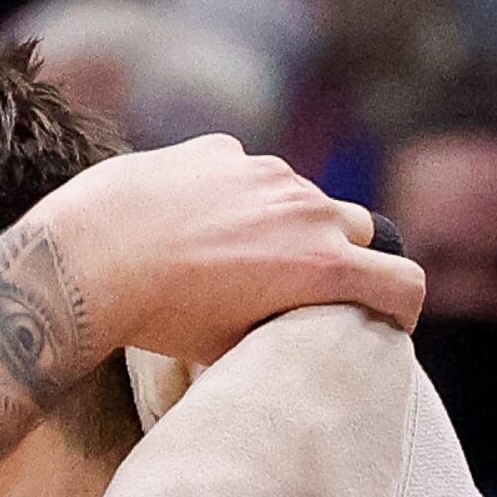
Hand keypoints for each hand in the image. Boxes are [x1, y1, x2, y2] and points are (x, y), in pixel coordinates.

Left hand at [31, 136, 425, 362]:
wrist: (92, 256)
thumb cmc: (162, 317)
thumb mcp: (230, 345)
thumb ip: (280, 326)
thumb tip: (288, 332)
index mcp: (323, 266)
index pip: (404, 282)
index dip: (403, 309)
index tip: (389, 322)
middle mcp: (308, 210)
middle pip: (359, 231)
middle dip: (348, 259)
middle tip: (312, 288)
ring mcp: (266, 172)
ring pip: (303, 197)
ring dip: (291, 223)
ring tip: (241, 255)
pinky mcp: (223, 151)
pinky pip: (249, 173)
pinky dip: (239, 196)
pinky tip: (196, 222)